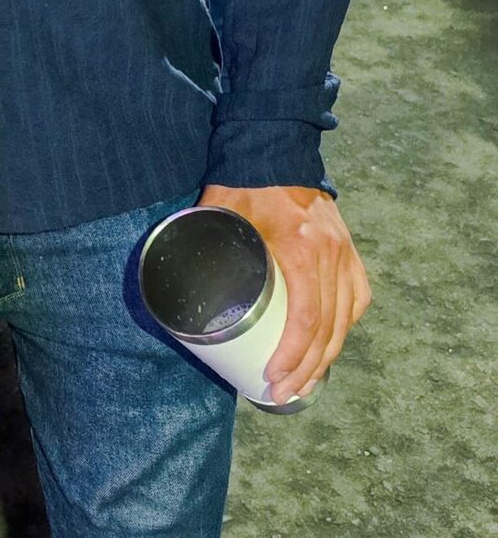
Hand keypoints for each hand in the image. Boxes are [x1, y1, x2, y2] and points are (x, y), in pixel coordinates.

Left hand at [198, 183, 370, 403]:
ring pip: (347, 316)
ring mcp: (344, 250)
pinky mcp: (348, 247)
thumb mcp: (220, 215)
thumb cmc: (244, 181)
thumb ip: (206, 249)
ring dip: (328, 354)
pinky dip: (347, 323)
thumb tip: (181, 291)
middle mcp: (332, 252)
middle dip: (307, 368)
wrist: (275, 145)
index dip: (293, 356)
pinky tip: (332, 342)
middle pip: (329, 327)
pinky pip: (358, 295)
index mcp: (303, 248)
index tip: (273, 379)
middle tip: (283, 392)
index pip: (307, 318)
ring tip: (306, 380)